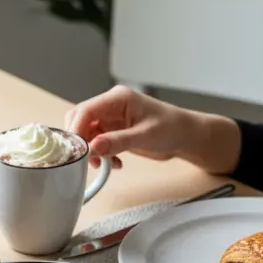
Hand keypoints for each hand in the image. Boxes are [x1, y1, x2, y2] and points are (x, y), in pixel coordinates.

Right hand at [65, 85, 240, 172]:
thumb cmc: (172, 128)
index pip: (86, 110)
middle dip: (81, 141)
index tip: (75, 150)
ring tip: (103, 164)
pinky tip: (114, 163)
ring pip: (87, 133)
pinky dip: (101, 155)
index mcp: (118, 98)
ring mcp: (112, 119)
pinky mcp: (114, 131)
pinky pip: (97, 142)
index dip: (76, 129)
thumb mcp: (146, 136)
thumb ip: (118, 141)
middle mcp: (111, 106)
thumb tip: (93, 147)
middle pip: (81, 120)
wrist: (186, 137)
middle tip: (86, 159)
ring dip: (91, 150)